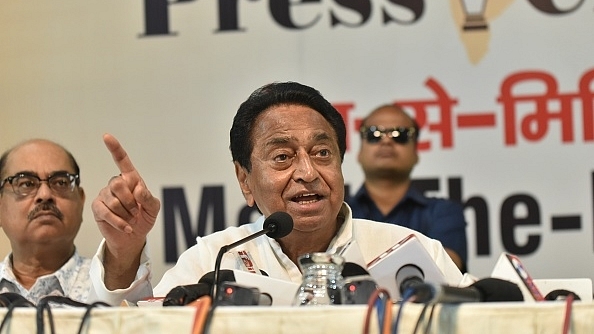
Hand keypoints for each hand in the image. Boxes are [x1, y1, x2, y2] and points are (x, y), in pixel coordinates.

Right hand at [92, 133, 160, 256]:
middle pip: (117, 183)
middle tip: (136, 211)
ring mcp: (105, 195)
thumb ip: (149, 198)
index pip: (122, 160)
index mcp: (131, 179)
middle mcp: (116, 184)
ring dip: (126, 213)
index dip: (115, 148)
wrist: (133, 237)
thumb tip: (138, 189)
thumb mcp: (153, 209)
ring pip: (113, 200)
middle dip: (130, 200)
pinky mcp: (98, 208)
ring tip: (131, 219)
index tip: (106, 136)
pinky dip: (119, 222)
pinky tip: (126, 227)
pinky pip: (106, 212)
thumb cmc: (144, 218)